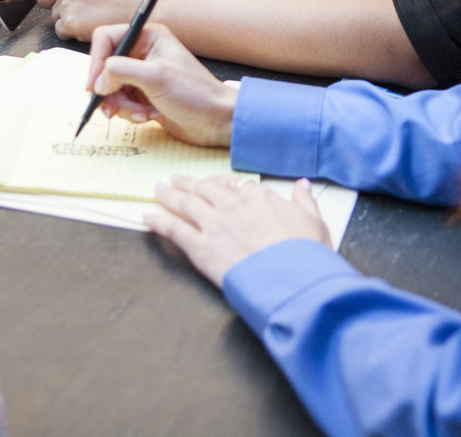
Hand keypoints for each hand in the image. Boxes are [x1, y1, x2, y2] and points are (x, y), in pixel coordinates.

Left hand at [0, 0, 148, 40]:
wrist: (146, 7)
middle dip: (58, 2)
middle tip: (85, 3)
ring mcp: (65, 1)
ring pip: (54, 15)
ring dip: (69, 18)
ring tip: (94, 13)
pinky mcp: (69, 22)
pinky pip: (61, 31)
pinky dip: (75, 31)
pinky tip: (93, 23)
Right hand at [87, 22, 236, 146]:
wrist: (216, 121)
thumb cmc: (196, 94)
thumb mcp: (156, 78)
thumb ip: (122, 71)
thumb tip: (98, 79)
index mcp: (148, 37)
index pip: (106, 39)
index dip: (96, 61)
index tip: (94, 85)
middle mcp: (143, 53)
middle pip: (104, 67)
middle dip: (109, 90)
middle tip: (113, 107)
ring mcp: (142, 75)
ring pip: (110, 88)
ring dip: (121, 105)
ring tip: (141, 113)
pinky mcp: (143, 95)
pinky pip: (120, 102)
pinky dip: (129, 113)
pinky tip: (147, 116)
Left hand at [144, 175, 330, 287]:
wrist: (291, 280)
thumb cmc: (306, 254)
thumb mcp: (314, 222)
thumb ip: (304, 201)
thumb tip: (303, 185)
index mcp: (259, 196)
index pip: (234, 185)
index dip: (220, 184)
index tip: (212, 183)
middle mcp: (233, 205)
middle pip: (204, 189)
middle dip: (188, 184)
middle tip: (175, 180)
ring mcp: (215, 225)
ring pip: (186, 203)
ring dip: (170, 195)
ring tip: (158, 190)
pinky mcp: (201, 248)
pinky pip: (174, 229)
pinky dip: (158, 221)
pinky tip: (146, 216)